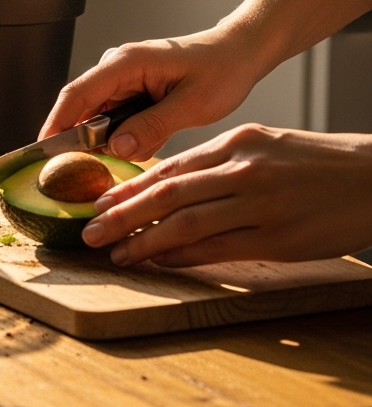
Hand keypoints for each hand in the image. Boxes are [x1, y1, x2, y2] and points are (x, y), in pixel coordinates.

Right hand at [38, 25, 263, 160]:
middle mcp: (116, 66)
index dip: (55, 123)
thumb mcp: (193, 105)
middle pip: (81, 105)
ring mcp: (122, 76)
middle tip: (74, 171)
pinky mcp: (131, 87)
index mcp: (126, 63)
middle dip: (77, 137)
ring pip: (98, 113)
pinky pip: (114, 114)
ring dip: (105, 137)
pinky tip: (142, 140)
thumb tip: (116, 148)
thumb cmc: (221, 71)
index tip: (41, 153)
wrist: (239, 52)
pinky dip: (121, 132)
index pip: (77, 94)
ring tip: (123, 152)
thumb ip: (153, 126)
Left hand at [80, 125, 371, 266]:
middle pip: (167, 192)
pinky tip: (159, 262)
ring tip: (117, 253)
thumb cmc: (316, 164)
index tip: (100, 202)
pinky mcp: (279, 236)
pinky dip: (184, 256)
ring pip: (187, 222)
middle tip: (91, 230)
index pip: (170, 167)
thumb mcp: (264, 147)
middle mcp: (241, 169)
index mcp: (235, 143)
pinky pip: (220, 247)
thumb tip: (173, 183)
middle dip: (123, 214)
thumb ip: (220, 163)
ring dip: (145, 240)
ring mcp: (259, 203)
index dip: (130, 188)